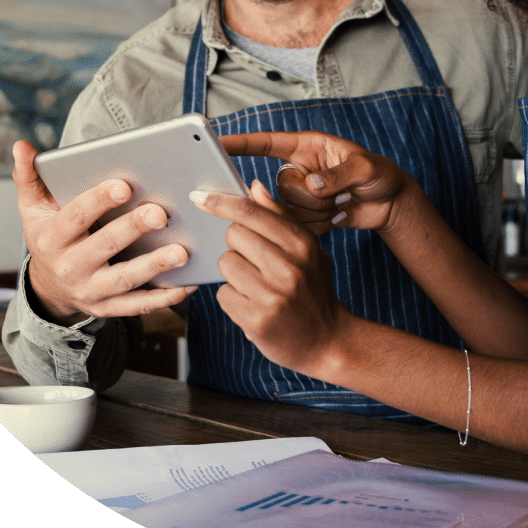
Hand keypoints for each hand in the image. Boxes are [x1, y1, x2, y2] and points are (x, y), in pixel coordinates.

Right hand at [12, 140, 195, 324]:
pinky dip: (165, 298)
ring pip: (125, 280)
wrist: (48, 288)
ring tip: (182, 251)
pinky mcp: (109, 308)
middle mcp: (70, 266)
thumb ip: (29, 178)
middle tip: (161, 212)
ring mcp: (90, 290)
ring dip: (155, 266)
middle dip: (133, 229)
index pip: (75, 216)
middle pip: (104, 246)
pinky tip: (189, 283)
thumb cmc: (50, 237)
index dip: (98, 200)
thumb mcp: (32, 209)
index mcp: (52, 238)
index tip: (124, 184)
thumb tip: (21, 146)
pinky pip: (138, 305)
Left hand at [195, 181, 354, 378]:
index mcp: (301, 244)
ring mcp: (272, 295)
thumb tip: (254, 187)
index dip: (221, 202)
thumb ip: (279, 217)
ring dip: (234, 273)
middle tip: (257, 262)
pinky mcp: (257, 319)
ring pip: (225, 264)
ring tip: (257, 286)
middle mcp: (288, 267)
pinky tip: (253, 305)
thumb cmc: (313, 289)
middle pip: (233, 235)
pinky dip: (233, 299)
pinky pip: (223, 294)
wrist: (328, 340)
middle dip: (238, 245)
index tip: (200, 197)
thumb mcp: (307, 249)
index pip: (251, 213)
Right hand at [221, 130, 415, 234]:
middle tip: (340, 192)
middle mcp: (299, 169)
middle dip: (312, 197)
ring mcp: (300, 195)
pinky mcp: (304, 216)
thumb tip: (313, 185)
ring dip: (320, 213)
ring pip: (288, 211)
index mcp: (307, 147)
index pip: (266, 143)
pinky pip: (297, 227)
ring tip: (343, 201)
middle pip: (280, 188)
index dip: (240, 143)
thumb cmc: (380, 175)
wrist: (389, 203)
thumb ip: (339, 174)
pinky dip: (322, 226)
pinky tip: (340, 215)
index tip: (215, 142)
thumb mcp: (366, 169)